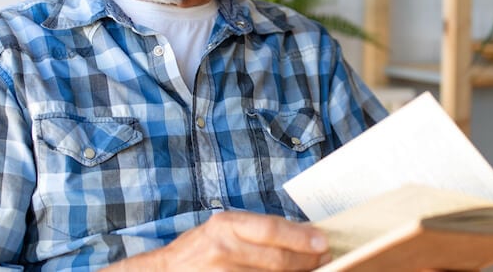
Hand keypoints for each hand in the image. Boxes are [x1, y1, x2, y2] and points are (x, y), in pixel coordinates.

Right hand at [101, 211, 331, 270]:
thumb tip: (303, 234)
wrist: (167, 271)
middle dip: (307, 261)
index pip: (271, 230)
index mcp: (226, 225)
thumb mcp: (225, 229)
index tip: (323, 242)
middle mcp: (223, 249)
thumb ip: (258, 231)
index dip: (301, 237)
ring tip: (312, 270)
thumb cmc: (201, 248)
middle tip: (325, 258)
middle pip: (276, 259)